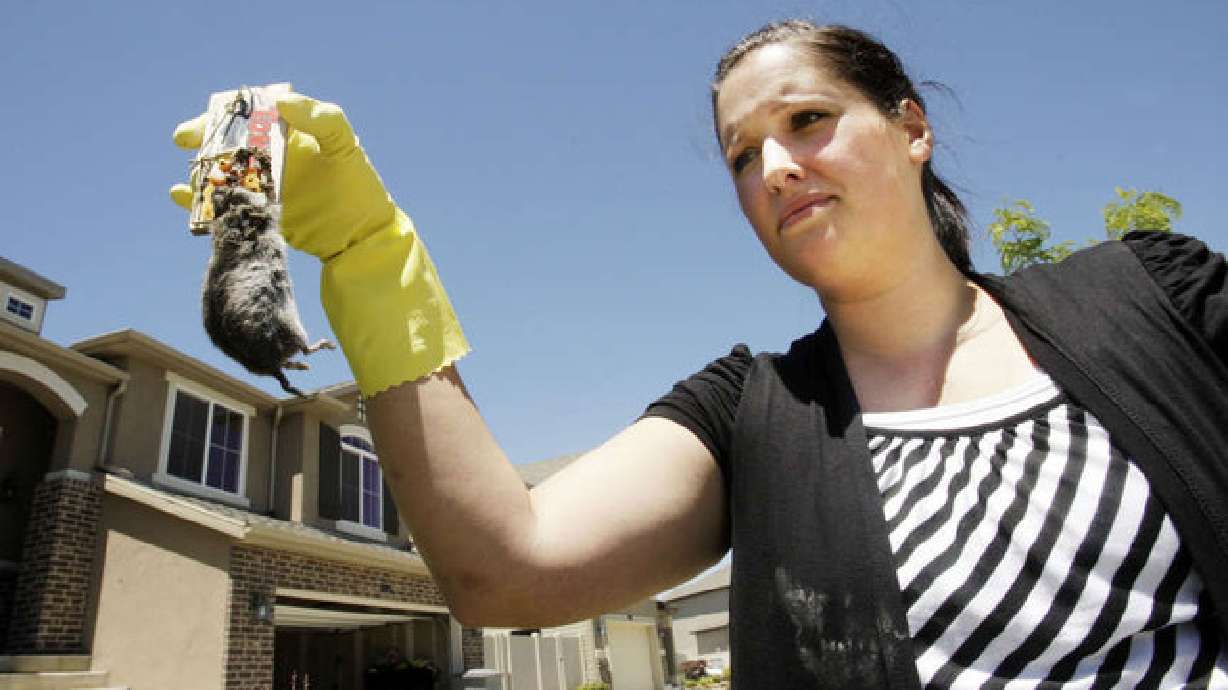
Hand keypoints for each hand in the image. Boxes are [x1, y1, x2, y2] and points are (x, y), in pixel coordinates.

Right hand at [170, 91, 468, 394]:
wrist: (363, 240)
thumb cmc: (360, 190)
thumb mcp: (346, 148)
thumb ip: (322, 119)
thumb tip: (281, 102)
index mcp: (292, 134)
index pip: (252, 113)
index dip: (228, 111)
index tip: (211, 115)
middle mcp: (275, 157)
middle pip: (230, 141)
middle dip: (205, 138)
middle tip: (185, 141)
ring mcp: (265, 186)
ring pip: (223, 171)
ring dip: (203, 168)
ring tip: (192, 171)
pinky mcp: (259, 213)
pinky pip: (224, 202)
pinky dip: (200, 200)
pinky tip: (180, 196)